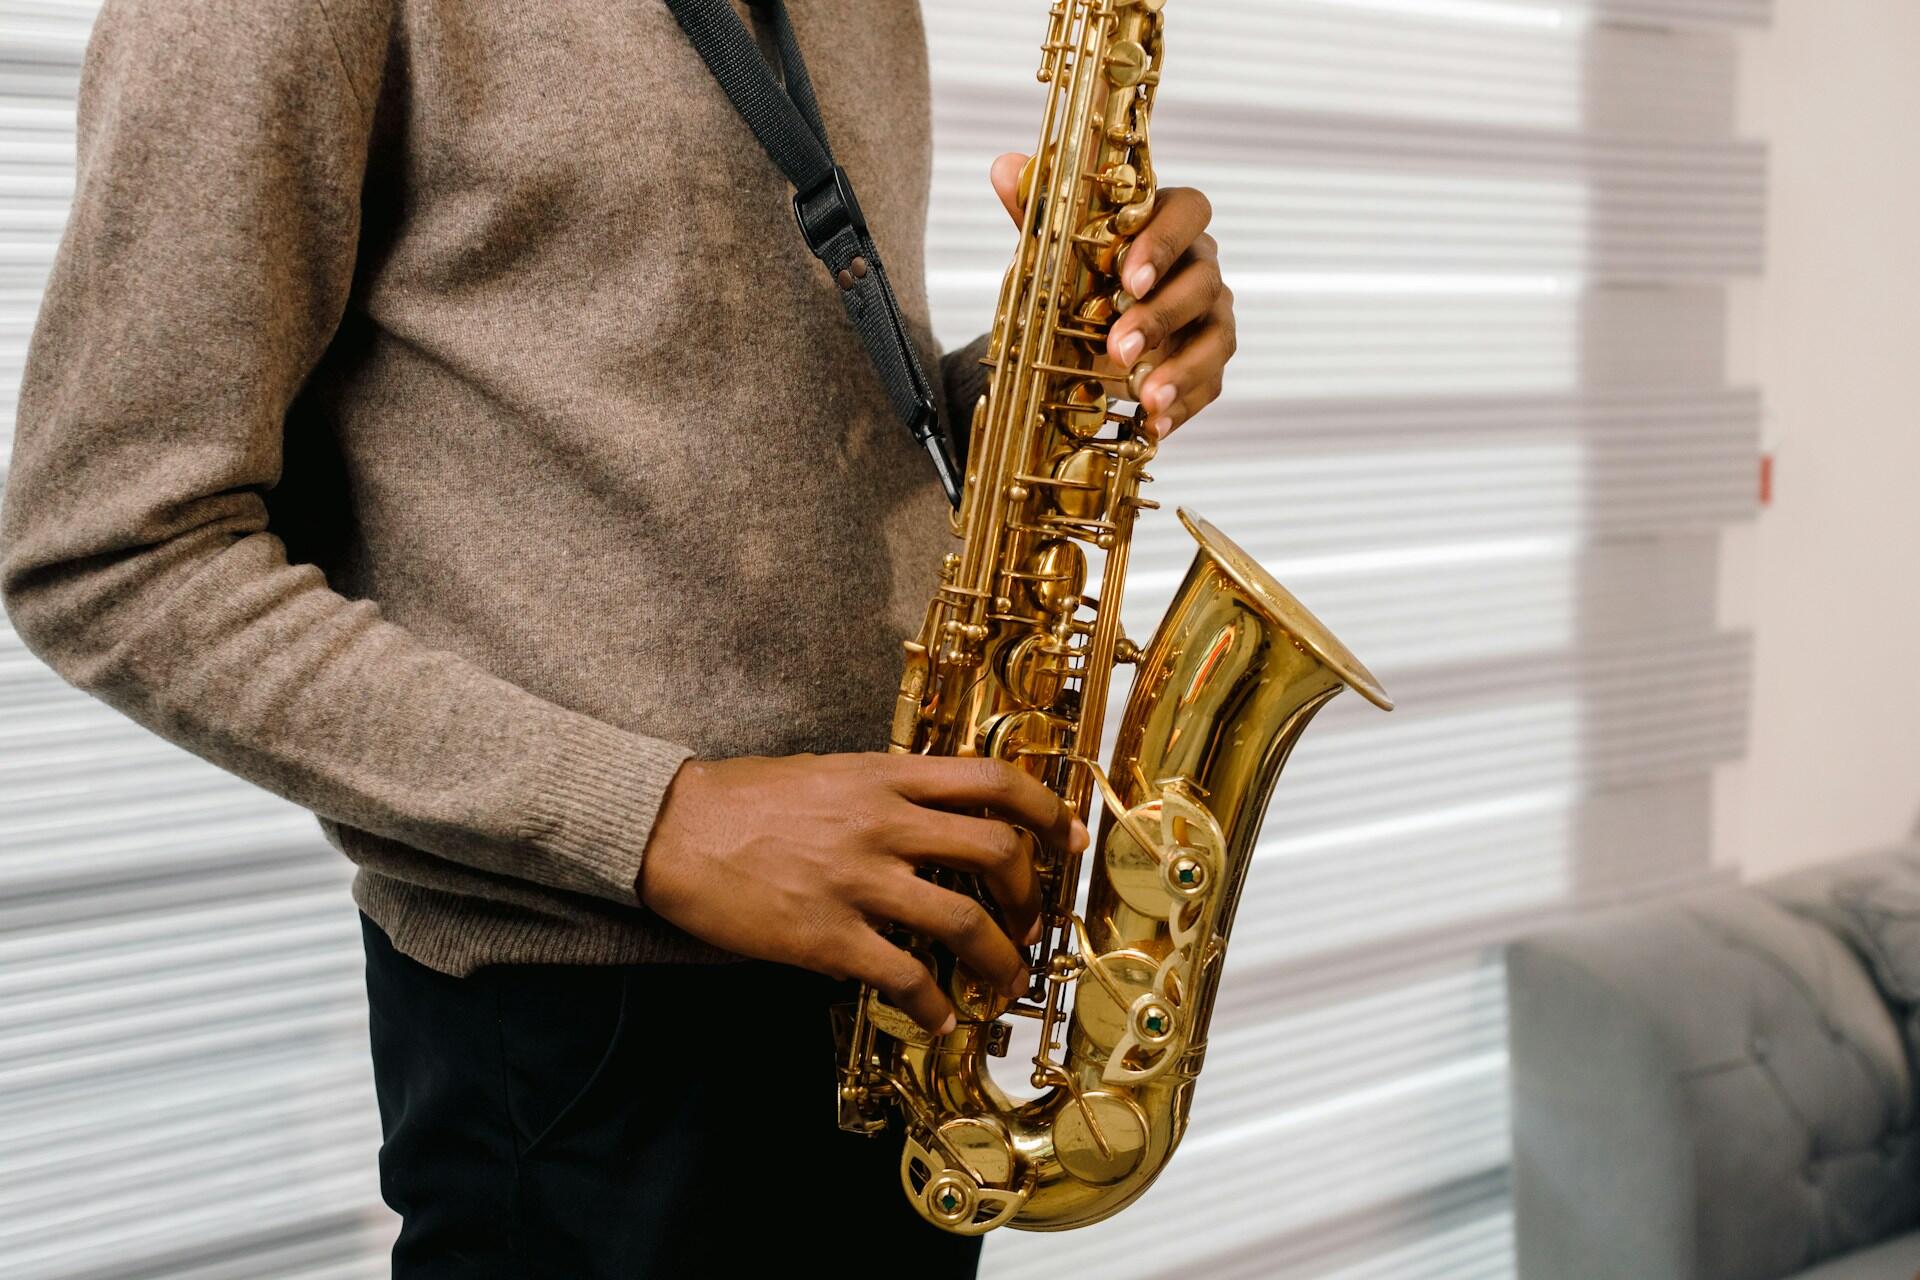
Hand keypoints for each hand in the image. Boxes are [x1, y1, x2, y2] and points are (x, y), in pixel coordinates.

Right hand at [638, 752, 1088, 1034]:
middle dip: (1029, 894)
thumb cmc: (745, 799)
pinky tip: (938, 1018)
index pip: (992, 780)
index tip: (1067, 838)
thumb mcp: (830, 773)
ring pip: (965, 920)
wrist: (672, 829)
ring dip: (1000, 959)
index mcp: (886, 776)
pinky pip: (904, 977)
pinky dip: (934, 1005)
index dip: (1045, 809)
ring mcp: (858, 880)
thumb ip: (887, 790)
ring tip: (1005, 981)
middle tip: (1029, 920)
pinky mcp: (827, 935)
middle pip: (996, 850)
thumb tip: (938, 817)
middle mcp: (884, 823)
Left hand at [990, 151, 1236, 440]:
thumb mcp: (1055, 247)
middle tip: (1119, 346)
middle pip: (1201, 282)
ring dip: (1182, 369)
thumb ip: (1037, 211)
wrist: (1085, 332)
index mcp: (1168, 224)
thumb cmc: (1084, 277)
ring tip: (1147, 397)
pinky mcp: (1208, 362)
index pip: (1188, 212)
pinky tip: (1156, 423)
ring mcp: (1210, 317)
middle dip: (1160, 316)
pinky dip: (1184, 405)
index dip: (1165, 241)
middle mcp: (1199, 267)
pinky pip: (1210, 384)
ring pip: (1216, 337)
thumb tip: (1005, 168)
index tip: (1129, 276)